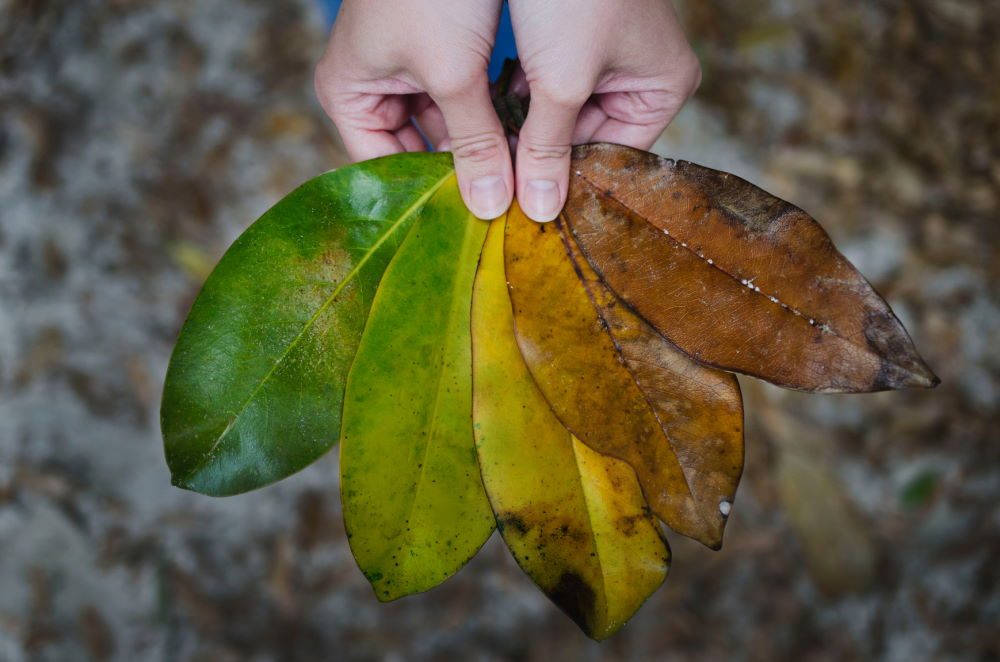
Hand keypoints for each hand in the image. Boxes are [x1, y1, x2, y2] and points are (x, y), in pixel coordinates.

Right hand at [314, 0, 512, 218]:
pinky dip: (488, 116)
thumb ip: (476, 144)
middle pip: (415, 151)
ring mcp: (403, 68)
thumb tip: (491, 207)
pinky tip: (521, 139)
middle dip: (460, 172)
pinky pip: (461, 101)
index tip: (470, 222)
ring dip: (480, 145)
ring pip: (443, 128)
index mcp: (349, 95)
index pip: (383, 170)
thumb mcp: (454, 75)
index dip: (426, 197)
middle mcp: (369, 86)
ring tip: (517, 178)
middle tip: (503, 205)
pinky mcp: (437, 53)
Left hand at [508, 0, 700, 220]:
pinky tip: (486, 116)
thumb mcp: (560, 82)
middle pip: (587, 138)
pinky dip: (517, 100)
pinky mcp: (571, 42)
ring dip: (524, 130)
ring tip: (486, 153)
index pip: (615, 154)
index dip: (569, 177)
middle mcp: (642, 74)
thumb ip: (546, 149)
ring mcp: (607, 57)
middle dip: (540, 152)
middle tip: (497, 181)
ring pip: (561, 115)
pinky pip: (546, 87)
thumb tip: (541, 209)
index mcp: (664, 86)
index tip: (525, 202)